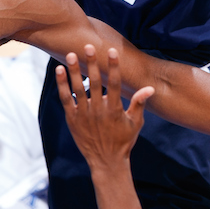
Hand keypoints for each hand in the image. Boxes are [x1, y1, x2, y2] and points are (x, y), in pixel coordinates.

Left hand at [57, 45, 153, 171]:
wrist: (106, 162)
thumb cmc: (123, 141)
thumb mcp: (135, 123)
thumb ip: (139, 103)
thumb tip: (150, 88)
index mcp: (115, 109)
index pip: (114, 83)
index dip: (114, 66)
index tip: (112, 51)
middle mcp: (99, 110)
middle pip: (95, 82)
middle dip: (92, 63)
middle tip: (88, 46)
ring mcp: (84, 115)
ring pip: (78, 89)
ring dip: (74, 70)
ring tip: (70, 54)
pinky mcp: (73, 119)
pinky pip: (66, 99)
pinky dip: (62, 85)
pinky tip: (59, 71)